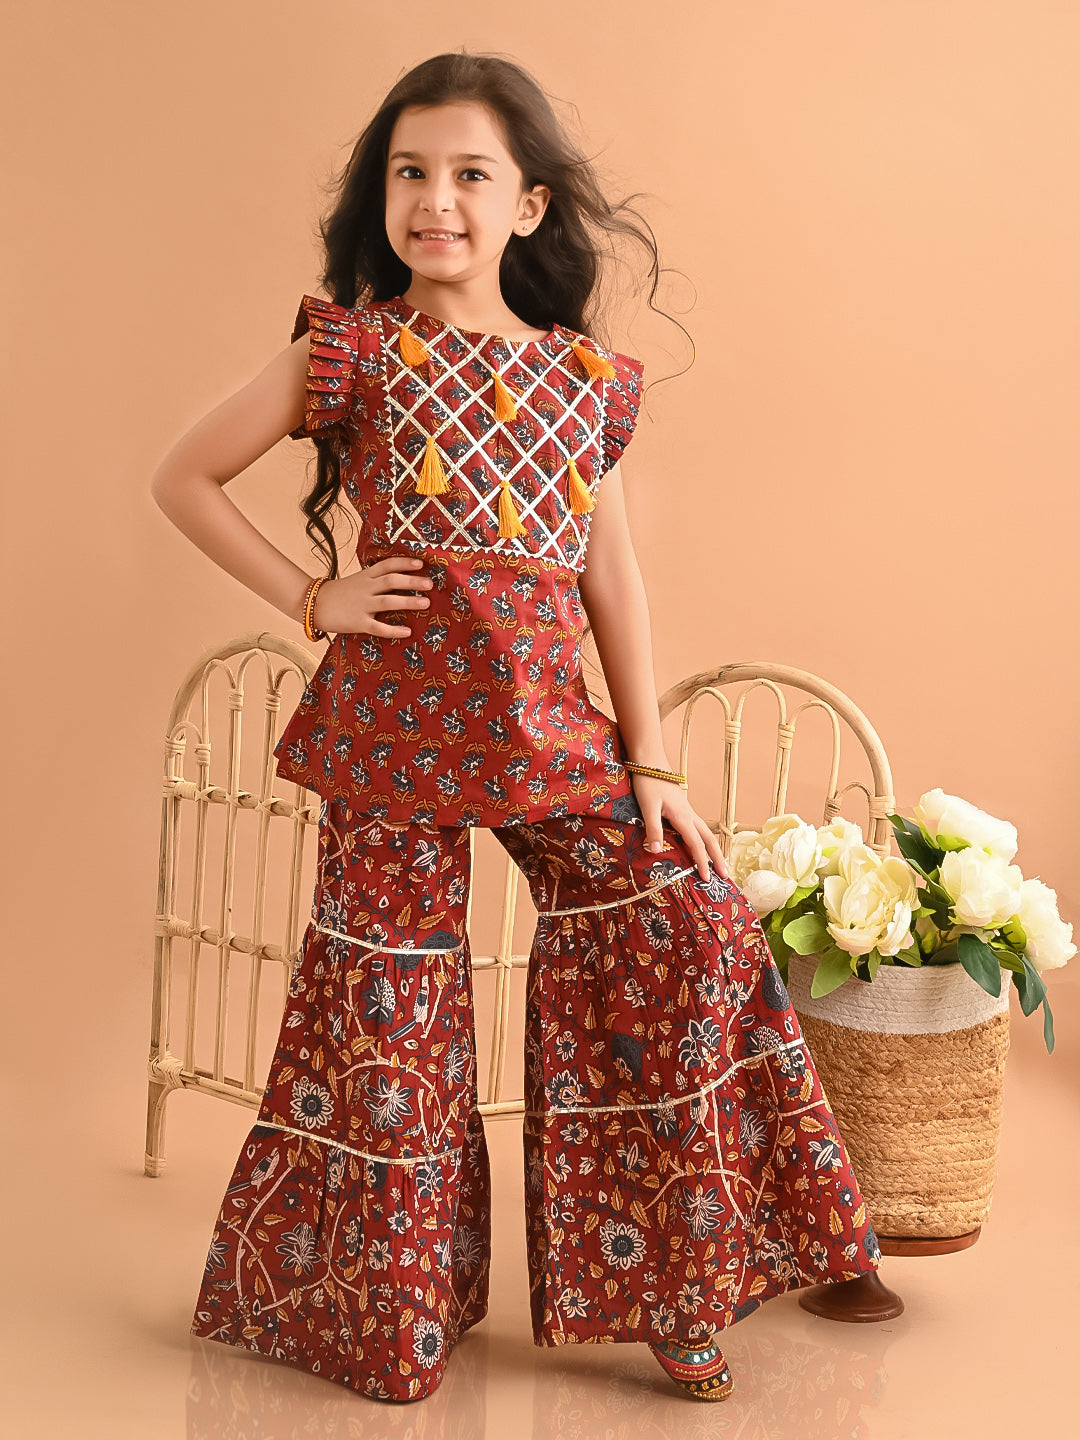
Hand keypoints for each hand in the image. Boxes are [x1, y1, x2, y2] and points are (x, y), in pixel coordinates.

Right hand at [312, 557, 431, 637]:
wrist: (313, 605)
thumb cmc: (340, 593)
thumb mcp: (357, 580)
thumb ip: (375, 579)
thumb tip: (400, 579)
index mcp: (365, 576)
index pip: (387, 565)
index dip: (404, 563)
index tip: (421, 563)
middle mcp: (365, 588)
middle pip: (391, 580)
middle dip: (412, 581)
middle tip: (429, 584)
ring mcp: (361, 605)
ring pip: (388, 601)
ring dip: (409, 602)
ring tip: (426, 603)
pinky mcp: (358, 622)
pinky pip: (378, 627)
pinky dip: (393, 630)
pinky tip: (407, 631)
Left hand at [632, 774, 731, 883]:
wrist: (650, 762)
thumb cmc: (648, 783)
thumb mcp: (648, 807)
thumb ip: (653, 829)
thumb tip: (657, 852)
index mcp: (683, 817)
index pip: (696, 844)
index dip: (702, 863)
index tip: (707, 879)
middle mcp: (690, 815)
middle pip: (710, 840)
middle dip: (718, 858)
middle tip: (726, 876)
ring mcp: (688, 812)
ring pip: (706, 833)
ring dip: (714, 850)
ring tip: (719, 864)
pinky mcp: (683, 809)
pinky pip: (699, 828)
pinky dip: (705, 840)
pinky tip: (702, 846)